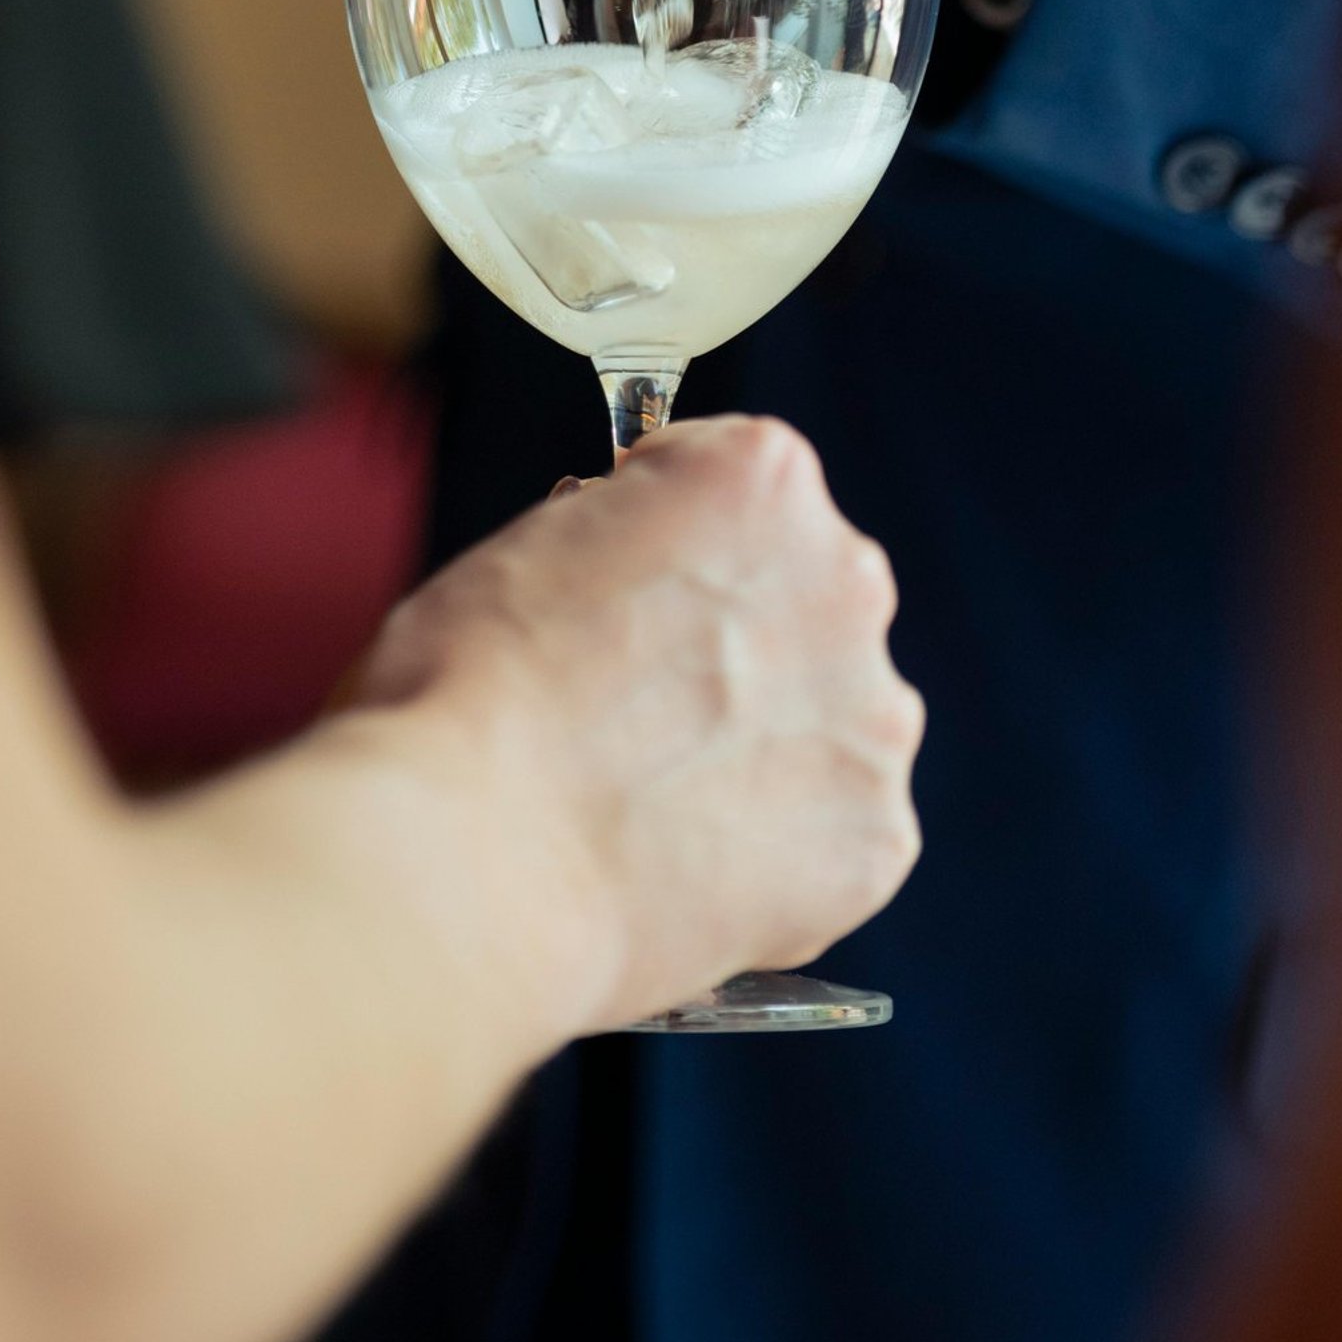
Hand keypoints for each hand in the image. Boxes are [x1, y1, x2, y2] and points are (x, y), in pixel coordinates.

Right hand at [344, 417, 923, 1031]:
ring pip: (833, 720)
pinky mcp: (876, 835)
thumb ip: (634, 538)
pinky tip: (687, 866)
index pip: (740, 488)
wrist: (469, 862)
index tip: (626, 594)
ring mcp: (874, 713)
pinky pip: (834, 835)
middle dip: (742, 646)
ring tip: (659, 806)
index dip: (670, 546)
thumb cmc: (464, 691)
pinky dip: (776, 854)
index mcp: (764, 475)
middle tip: (641, 714)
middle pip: (807, 599)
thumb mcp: (539, 540)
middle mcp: (848, 576)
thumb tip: (655, 581)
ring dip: (771, 748)